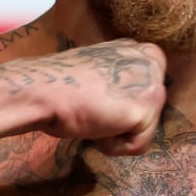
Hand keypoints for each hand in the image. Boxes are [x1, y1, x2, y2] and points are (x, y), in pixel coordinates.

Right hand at [33, 39, 165, 155]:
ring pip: (144, 130)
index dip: (120, 103)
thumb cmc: (59, 84)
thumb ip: (120, 79)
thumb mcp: (99, 72)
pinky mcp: (145, 110)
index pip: (146, 92)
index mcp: (137, 50)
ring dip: (116, 132)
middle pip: (149, 111)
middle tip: (95, 106)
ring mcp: (152, 84)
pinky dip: (113, 146)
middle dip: (123, 119)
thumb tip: (124, 101)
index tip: (96, 96)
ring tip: (95, 115)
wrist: (43, 91)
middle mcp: (151, 62)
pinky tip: (97, 126)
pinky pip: (137, 146)